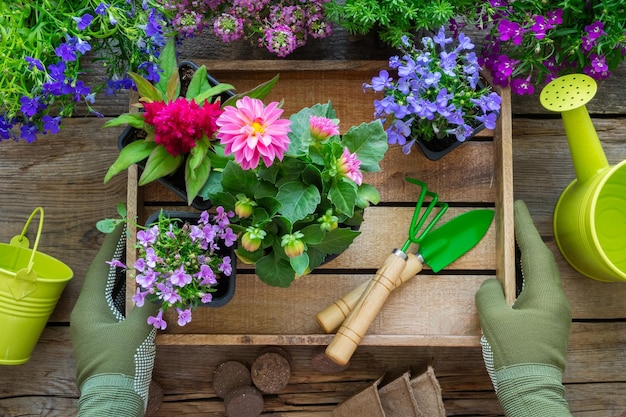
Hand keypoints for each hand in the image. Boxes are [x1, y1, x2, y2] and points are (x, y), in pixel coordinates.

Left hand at [70, 225, 158, 416]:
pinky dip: (134, 298)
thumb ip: (150, 302)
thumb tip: (161, 282)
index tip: (124, 224)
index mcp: (89, 307)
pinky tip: (149, 290)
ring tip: (148, 258)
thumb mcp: (138, 329)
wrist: (114, 401)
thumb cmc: (122, 362)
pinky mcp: (108, 337)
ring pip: (114, 294)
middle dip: (124, 258)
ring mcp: (98, 326)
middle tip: (140, 239)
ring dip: (131, 278)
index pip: (102, 266)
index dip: (113, 244)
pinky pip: (120, 309)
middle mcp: (89, 313)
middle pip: (107, 278)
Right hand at [475, 200, 571, 416]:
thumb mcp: (493, 319)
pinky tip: (513, 278)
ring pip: (540, 276)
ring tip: (511, 244)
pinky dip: (525, 277)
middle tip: (513, 220)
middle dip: (527, 240)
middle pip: (541, 262)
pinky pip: (537, 291)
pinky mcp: (549, 323)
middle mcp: (556, 300)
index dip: (524, 228)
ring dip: (526, 258)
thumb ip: (489, 294)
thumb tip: (492, 285)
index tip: (518, 207)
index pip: (534, 253)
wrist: (530, 388)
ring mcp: (555, 312)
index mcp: (545, 294)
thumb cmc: (513, 352)